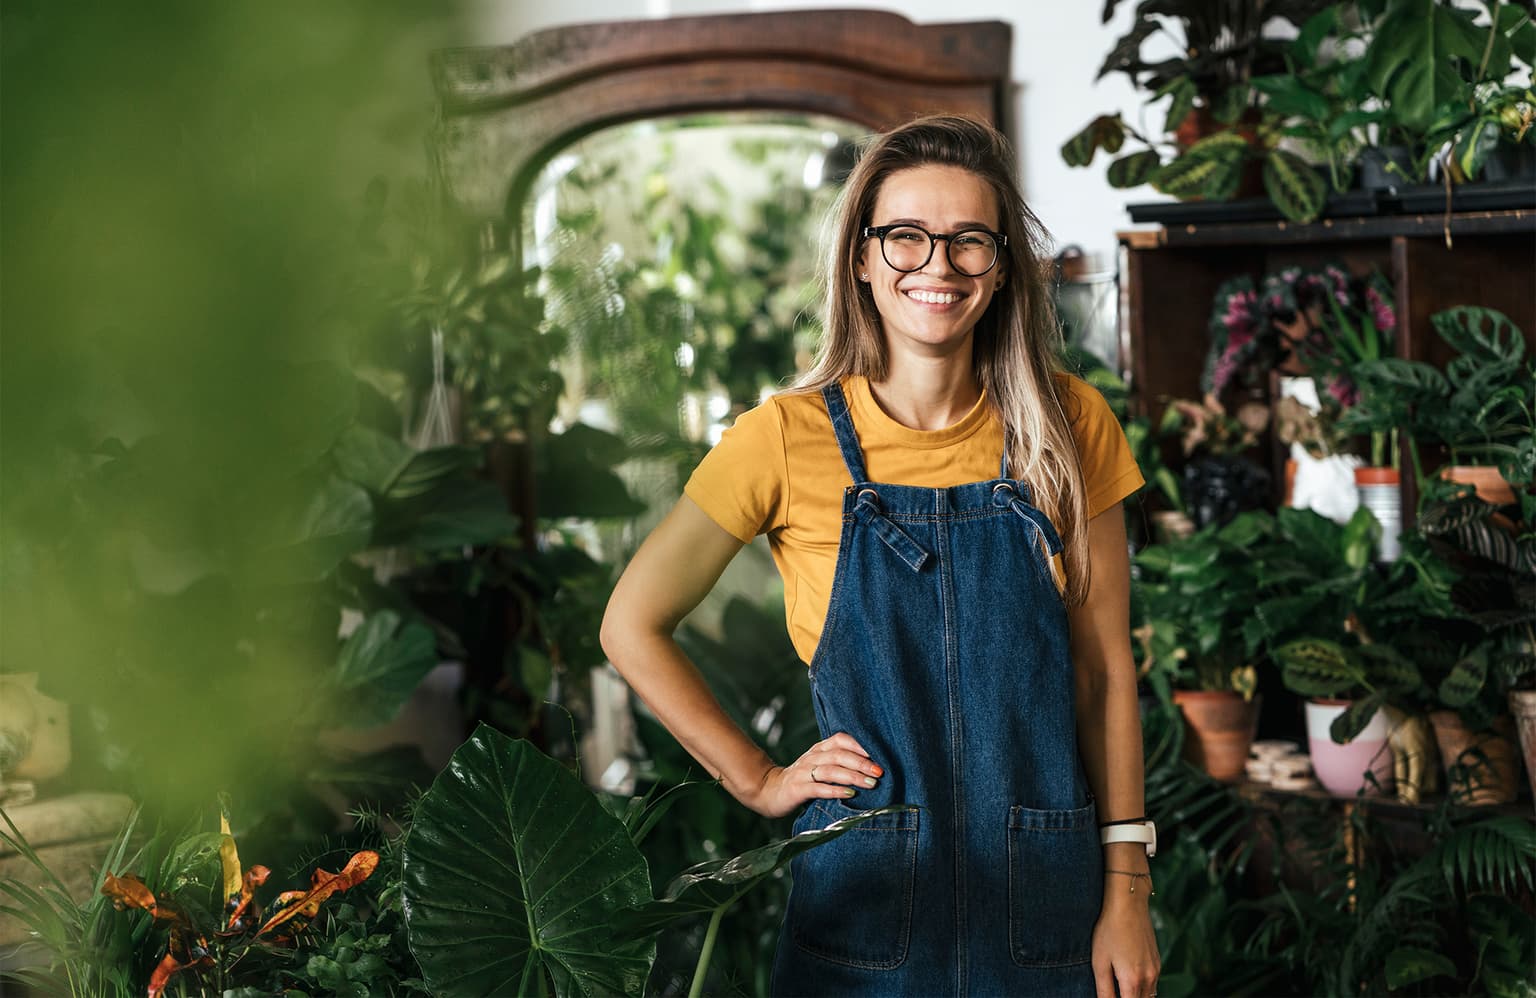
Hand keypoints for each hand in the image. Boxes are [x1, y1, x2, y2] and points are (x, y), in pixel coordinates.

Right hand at [744, 732, 883, 817]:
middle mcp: (812, 757)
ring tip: (870, 783)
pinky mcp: (797, 789)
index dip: (859, 745)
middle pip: (839, 755)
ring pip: (831, 771)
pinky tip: (850, 794)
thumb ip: (839, 762)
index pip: (840, 739)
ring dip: (852, 776)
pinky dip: (835, 790)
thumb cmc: (803, 779)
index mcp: (819, 749)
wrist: (769, 790)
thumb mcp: (819, 765)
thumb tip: (871, 766)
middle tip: (879, 771)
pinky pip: (818, 788)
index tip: (878, 753)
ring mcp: (803, 772)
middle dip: (861, 762)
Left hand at [1092, 884, 1158, 997]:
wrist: (1129, 905)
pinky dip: (1143, 987)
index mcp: (1132, 981)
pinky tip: (1130, 978)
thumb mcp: (1100, 962)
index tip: (1113, 997)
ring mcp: (1156, 969)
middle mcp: (1149, 978)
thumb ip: (1104, 989)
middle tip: (1116, 992)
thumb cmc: (1110, 930)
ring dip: (1137, 996)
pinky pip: (1153, 983)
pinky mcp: (1157, 961)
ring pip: (1149, 995)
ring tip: (1122, 989)